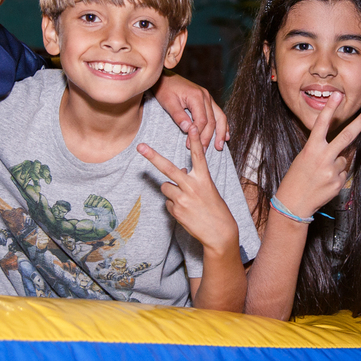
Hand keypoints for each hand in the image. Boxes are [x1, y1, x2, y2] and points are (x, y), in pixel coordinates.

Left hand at [138, 126, 237, 253]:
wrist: (219, 234)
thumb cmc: (216, 210)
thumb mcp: (208, 190)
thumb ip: (193, 179)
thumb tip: (179, 172)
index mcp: (204, 179)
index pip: (198, 156)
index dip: (195, 140)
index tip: (192, 126)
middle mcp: (192, 187)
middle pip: (168, 168)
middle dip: (153, 156)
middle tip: (140, 146)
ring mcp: (182, 199)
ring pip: (165, 187)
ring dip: (171, 191)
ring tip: (186, 201)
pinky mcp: (176, 211)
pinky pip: (167, 203)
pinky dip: (174, 205)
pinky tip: (186, 212)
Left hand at [152, 73, 228, 149]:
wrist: (164, 77)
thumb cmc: (165, 89)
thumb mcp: (168, 102)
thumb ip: (178, 116)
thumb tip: (188, 130)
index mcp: (196, 96)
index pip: (202, 120)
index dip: (197, 135)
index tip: (189, 146)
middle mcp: (206, 96)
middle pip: (212, 121)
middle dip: (208, 137)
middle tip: (203, 151)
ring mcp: (208, 97)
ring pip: (219, 117)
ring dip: (220, 132)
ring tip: (219, 146)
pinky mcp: (207, 99)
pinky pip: (218, 113)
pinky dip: (222, 124)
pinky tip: (225, 135)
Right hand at [275, 92, 360, 218]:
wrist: (294, 204)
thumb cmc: (296, 178)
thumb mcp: (304, 159)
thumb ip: (322, 150)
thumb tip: (343, 149)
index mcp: (311, 149)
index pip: (321, 124)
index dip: (330, 109)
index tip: (337, 95)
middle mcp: (323, 158)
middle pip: (346, 136)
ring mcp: (333, 171)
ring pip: (343, 159)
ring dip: (335, 164)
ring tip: (321, 174)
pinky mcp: (339, 183)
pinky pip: (342, 173)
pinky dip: (335, 176)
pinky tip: (324, 183)